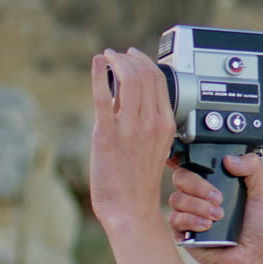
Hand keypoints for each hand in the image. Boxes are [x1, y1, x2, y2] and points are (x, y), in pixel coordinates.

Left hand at [89, 48, 175, 232]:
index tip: (134, 56)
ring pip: (128, 79)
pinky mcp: (106, 134)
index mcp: (165, 125)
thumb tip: (130, 96)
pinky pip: (103, 95)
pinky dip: (98, 73)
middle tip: (117, 55)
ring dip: (116, 62)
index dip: (145, 62)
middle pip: (144, 75)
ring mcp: (129, 128)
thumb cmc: (139, 182)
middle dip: (129, 58)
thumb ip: (147, 121)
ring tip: (107, 58)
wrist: (130, 208)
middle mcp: (150, 123)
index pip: (160, 81)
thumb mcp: (155, 147)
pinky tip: (97, 63)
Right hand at [168, 152, 262, 263]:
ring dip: (197, 205)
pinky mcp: (182, 232)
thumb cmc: (256, 226)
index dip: (188, 159)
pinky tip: (207, 226)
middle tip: (219, 198)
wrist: (252, 256)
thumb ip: (252, 167)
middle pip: (181, 177)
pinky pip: (175, 219)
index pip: (193, 163)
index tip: (199, 164)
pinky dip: (191, 220)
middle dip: (199, 185)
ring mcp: (189, 212)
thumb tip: (229, 159)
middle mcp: (198, 194)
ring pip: (176, 198)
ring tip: (217, 216)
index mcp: (214, 181)